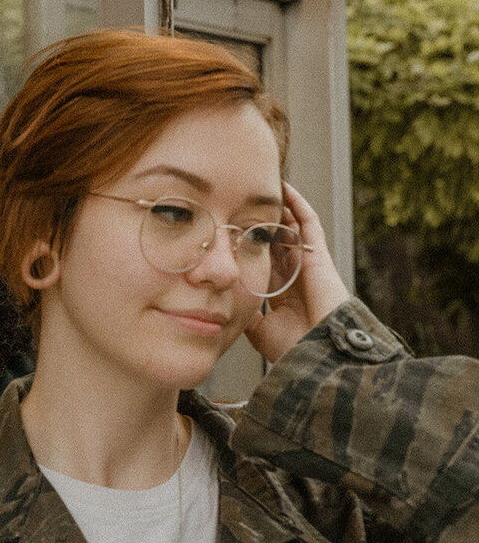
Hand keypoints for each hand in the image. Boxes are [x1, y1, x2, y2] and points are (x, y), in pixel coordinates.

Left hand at [245, 182, 351, 362]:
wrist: (318, 353)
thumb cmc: (292, 348)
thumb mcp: (258, 329)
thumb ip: (244, 312)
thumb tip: (223, 301)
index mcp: (282, 292)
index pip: (263, 261)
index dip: (248, 246)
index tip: (229, 231)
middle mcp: (295, 274)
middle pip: (276, 241)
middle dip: (261, 223)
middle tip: (240, 202)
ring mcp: (308, 264)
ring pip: (291, 228)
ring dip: (278, 209)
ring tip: (261, 189)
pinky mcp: (319, 256)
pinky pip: (309, 223)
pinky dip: (298, 205)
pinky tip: (285, 189)